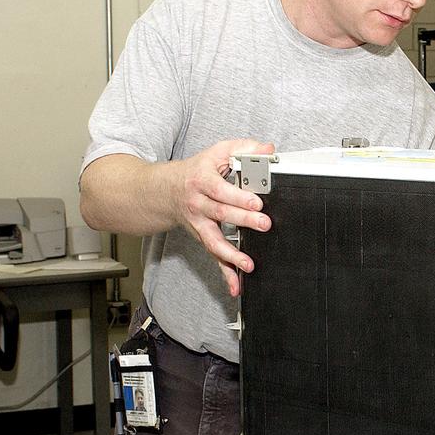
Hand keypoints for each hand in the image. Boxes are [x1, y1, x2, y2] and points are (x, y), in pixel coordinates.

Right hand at [173, 137, 275, 295]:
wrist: (166, 190)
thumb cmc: (197, 171)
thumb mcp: (218, 153)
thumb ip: (244, 148)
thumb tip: (268, 149)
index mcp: (202, 181)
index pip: (221, 190)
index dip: (238, 197)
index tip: (257, 202)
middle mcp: (198, 204)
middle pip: (221, 214)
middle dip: (243, 221)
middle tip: (264, 225)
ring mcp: (199, 224)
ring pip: (214, 241)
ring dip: (231, 255)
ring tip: (248, 264)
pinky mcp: (203, 238)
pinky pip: (214, 257)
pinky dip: (224, 273)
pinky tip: (235, 286)